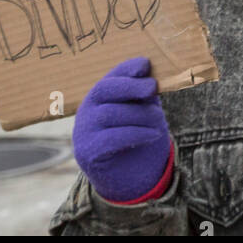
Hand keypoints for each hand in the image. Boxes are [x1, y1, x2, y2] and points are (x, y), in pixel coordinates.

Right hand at [72, 56, 172, 202]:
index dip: (126, 68)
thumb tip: (150, 69)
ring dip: (140, 114)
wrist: (132, 177)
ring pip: (109, 113)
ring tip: (160, 119)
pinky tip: (154, 134)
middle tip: (152, 88)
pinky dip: (137, 133)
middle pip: (103, 90)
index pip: (109, 77)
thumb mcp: (144, 110)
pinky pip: (111, 138)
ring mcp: (83, 132)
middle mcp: (86, 111)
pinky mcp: (87, 153)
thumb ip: (144, 93)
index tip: (145, 64)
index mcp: (99, 97)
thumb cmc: (139, 137)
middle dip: (130, 86)